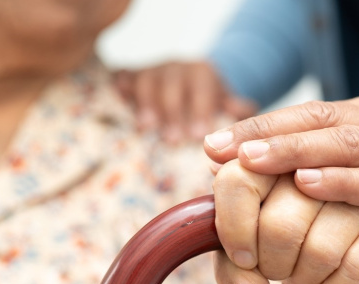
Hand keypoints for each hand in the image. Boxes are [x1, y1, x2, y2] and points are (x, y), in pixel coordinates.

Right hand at [114, 60, 256, 142]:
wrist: (198, 81)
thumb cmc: (215, 104)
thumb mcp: (232, 105)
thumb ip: (239, 109)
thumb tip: (240, 109)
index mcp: (203, 73)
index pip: (201, 89)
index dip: (198, 111)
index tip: (196, 136)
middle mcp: (178, 67)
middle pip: (172, 86)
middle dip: (172, 113)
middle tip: (173, 140)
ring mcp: (155, 69)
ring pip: (147, 80)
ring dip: (146, 104)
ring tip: (146, 128)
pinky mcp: (136, 74)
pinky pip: (126, 75)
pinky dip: (121, 84)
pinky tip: (119, 96)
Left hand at [203, 91, 358, 283]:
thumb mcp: (353, 183)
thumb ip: (312, 170)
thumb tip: (240, 168)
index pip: (312, 112)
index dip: (263, 126)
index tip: (215, 145)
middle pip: (328, 121)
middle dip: (272, 135)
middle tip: (227, 150)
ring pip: (353, 145)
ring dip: (299, 153)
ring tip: (255, 163)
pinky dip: (343, 183)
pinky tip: (308, 185)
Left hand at [211, 160, 358, 283]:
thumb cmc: (297, 232)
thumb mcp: (256, 240)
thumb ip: (236, 267)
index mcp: (284, 139)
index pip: (240, 179)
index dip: (233, 226)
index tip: (241, 256)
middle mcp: (327, 152)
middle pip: (280, 226)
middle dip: (271, 263)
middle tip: (273, 269)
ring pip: (321, 251)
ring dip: (302, 279)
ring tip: (297, 278)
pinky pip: (355, 268)